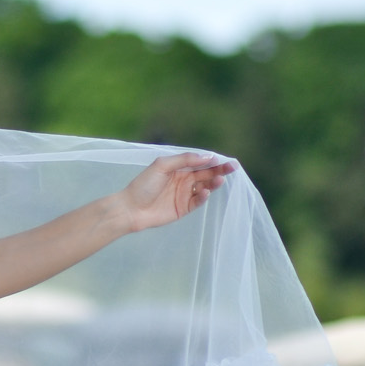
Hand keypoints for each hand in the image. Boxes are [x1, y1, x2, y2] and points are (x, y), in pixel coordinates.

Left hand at [118, 152, 235, 231]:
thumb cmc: (143, 185)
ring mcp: (184, 195)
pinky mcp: (183, 208)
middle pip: (206, 174)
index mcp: (178, 168)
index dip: (213, 161)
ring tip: (219, 180)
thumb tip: (207, 157)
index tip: (226, 159)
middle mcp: (183, 181)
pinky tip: (204, 192)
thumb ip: (184, 160)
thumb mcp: (162, 166)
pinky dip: (203, 197)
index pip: (200, 163)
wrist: (131, 209)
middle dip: (219, 170)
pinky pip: (197, 202)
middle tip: (233, 167)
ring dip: (212, 183)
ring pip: (204, 187)